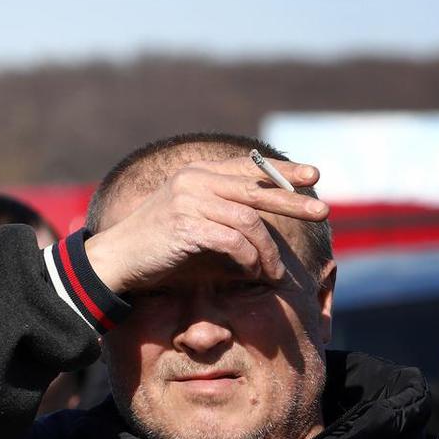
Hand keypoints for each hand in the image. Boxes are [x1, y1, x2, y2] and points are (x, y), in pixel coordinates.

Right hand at [83, 155, 328, 294]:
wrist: (116, 260)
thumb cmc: (154, 245)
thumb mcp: (187, 215)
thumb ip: (217, 206)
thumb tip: (257, 218)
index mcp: (196, 173)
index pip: (248, 166)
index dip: (282, 171)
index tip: (312, 177)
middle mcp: (193, 180)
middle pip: (256, 188)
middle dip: (292, 201)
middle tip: (323, 211)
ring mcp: (188, 201)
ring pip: (248, 221)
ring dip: (267, 250)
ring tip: (276, 271)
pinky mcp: (186, 226)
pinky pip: (233, 241)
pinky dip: (249, 259)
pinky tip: (254, 272)